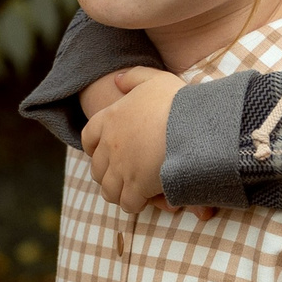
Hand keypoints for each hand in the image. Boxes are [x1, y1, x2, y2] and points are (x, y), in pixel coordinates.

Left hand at [78, 70, 182, 214]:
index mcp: (110, 118)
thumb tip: (116, 80)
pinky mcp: (136, 187)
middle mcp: (110, 145)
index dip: (94, 147)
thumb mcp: (154, 79)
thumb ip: (133, 77)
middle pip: (97, 168)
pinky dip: (135, 204)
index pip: (88, 137)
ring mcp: (121, 168)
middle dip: (107, 173)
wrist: (193, 124)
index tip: (102, 152)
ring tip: (133, 192)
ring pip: (109, 189)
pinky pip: (128, 203)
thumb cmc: (177, 101)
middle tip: (123, 175)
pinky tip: (147, 200)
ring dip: (119, 192)